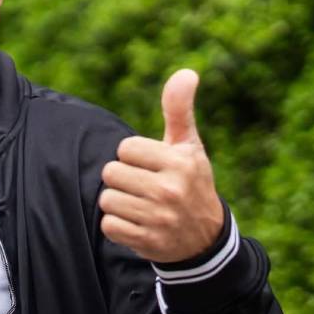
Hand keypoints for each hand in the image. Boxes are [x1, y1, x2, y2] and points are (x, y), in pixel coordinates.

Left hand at [99, 69, 223, 262]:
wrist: (205, 238)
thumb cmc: (191, 181)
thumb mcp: (189, 146)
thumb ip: (179, 109)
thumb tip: (186, 72)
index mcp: (180, 163)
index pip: (125, 148)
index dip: (133, 156)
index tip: (150, 165)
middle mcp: (170, 190)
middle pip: (111, 173)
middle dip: (123, 178)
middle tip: (144, 186)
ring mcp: (159, 218)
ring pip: (107, 199)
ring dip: (118, 202)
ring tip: (141, 204)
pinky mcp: (148, 242)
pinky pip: (109, 225)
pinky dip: (118, 225)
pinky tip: (138, 223)